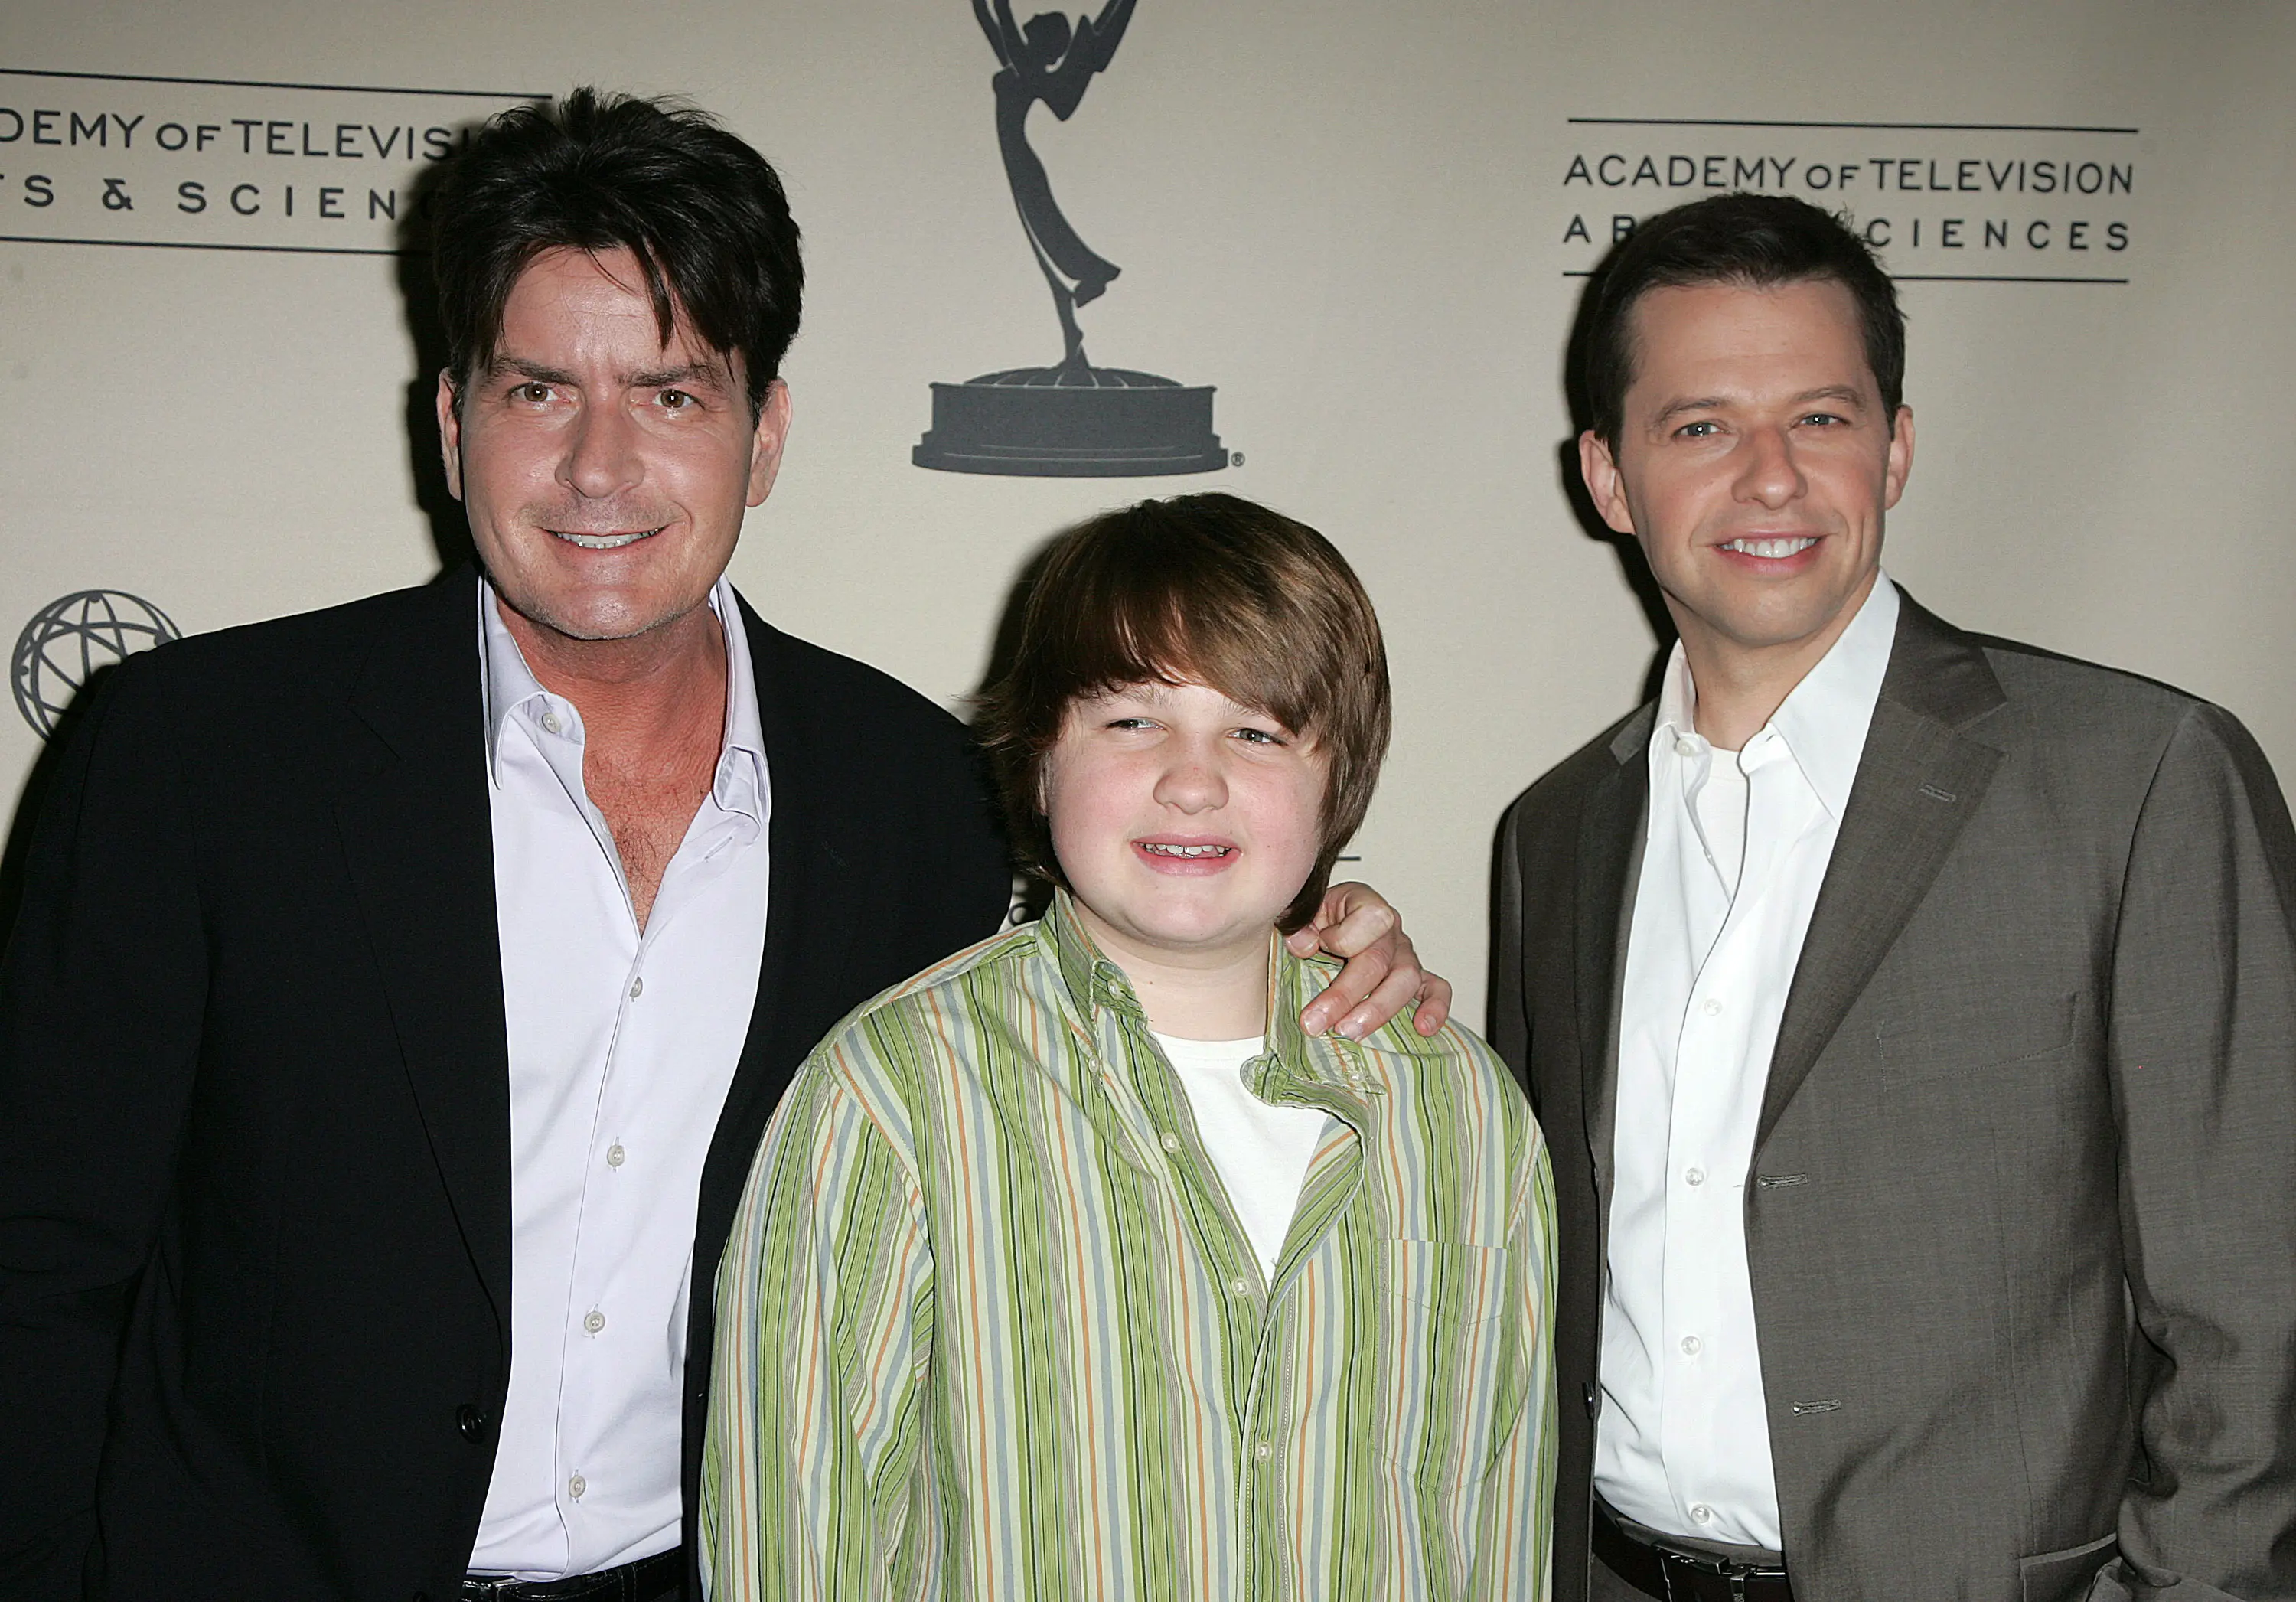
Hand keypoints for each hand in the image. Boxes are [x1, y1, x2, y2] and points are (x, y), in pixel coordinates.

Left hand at [1288, 881, 1451, 1039]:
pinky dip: (1434, 1008)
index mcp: (1363, 903)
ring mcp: (1404, 953)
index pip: (1370, 918)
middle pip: (1378, 961)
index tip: (1311, 951)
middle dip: (1344, 996)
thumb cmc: (1314, 923)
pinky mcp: (1415, 977)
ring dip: (1377, 1010)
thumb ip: (1298, 924)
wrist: (1323, 930)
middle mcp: (1388, 929)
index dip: (1342, 938)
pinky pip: (1436, 988)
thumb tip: (1304, 944)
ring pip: (1406, 980)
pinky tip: (1423, 1028)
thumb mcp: (1300, 914)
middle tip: (1316, 1023)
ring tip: (1349, 1033)